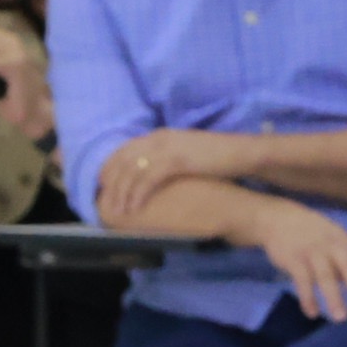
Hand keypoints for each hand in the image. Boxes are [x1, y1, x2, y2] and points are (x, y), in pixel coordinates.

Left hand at [92, 127, 247, 224]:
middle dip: (111, 182)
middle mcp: (160, 138)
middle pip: (124, 159)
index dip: (111, 167)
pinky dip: (138, 194)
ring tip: (117, 211)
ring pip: (133, 170)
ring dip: (122, 192)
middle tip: (103, 202)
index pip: (126, 149)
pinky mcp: (178, 160)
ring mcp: (168, 148)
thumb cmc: (219, 156)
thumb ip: (170, 159)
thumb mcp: (188, 154)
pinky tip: (134, 208)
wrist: (244, 152)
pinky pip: (149, 178)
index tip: (102, 184)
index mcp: (161, 135)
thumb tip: (157, 175)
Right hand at [248, 198, 346, 321]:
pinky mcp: (293, 259)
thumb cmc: (314, 234)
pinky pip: (302, 279)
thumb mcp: (336, 240)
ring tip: (341, 318)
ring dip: (333, 296)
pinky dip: (307, 297)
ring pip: (325, 275)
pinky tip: (312, 313)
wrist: (279, 218)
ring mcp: (312, 252)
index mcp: (346, 242)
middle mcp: (332, 245)